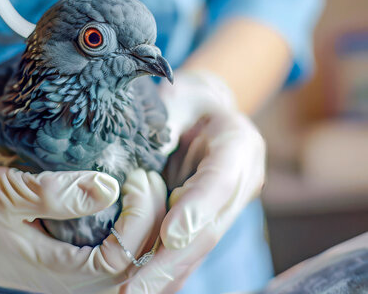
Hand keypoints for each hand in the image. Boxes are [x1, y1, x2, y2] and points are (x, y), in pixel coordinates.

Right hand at [0, 167, 166, 293]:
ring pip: (131, 261)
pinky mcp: (74, 259)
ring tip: (144, 183)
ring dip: (146, 223)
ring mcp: (75, 272)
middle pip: (137, 264)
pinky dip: (133, 226)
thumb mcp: (2, 193)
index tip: (134, 178)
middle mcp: (73, 279)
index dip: (139, 220)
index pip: (122, 258)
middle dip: (152, 219)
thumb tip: (108, 188)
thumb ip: (53, 194)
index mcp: (58, 270)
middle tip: (146, 176)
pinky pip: (117, 251)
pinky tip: (132, 197)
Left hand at [121, 70, 265, 292]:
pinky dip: (168, 272)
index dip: (197, 209)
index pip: (220, 180)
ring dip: (166, 274)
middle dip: (171, 259)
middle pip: (210, 226)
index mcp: (238, 143)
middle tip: (136, 286)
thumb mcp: (174, 98)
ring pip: (199, 246)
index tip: (170, 235)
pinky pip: (190, 249)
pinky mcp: (210, 219)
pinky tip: (144, 287)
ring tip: (132, 292)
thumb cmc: (184, 99)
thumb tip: (141, 162)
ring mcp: (227, 205)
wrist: (205, 110)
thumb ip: (163, 124)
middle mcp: (240, 180)